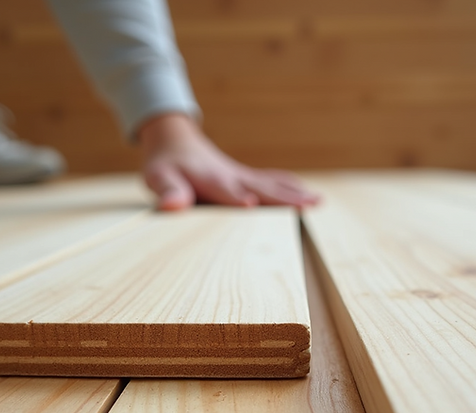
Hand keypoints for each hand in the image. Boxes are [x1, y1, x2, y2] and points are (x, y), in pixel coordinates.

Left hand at [138, 113, 318, 210]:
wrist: (176, 142)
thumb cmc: (166, 164)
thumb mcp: (158, 177)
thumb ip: (167, 191)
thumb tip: (172, 206)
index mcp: (210, 179)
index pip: (226, 191)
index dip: (237, 198)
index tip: (250, 205)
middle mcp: (233, 177)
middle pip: (261, 188)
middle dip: (282, 198)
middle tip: (306, 205)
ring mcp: (243, 177)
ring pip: (273, 185)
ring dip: (295, 194)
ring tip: (317, 201)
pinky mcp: (249, 178)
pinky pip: (273, 182)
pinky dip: (292, 187)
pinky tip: (311, 196)